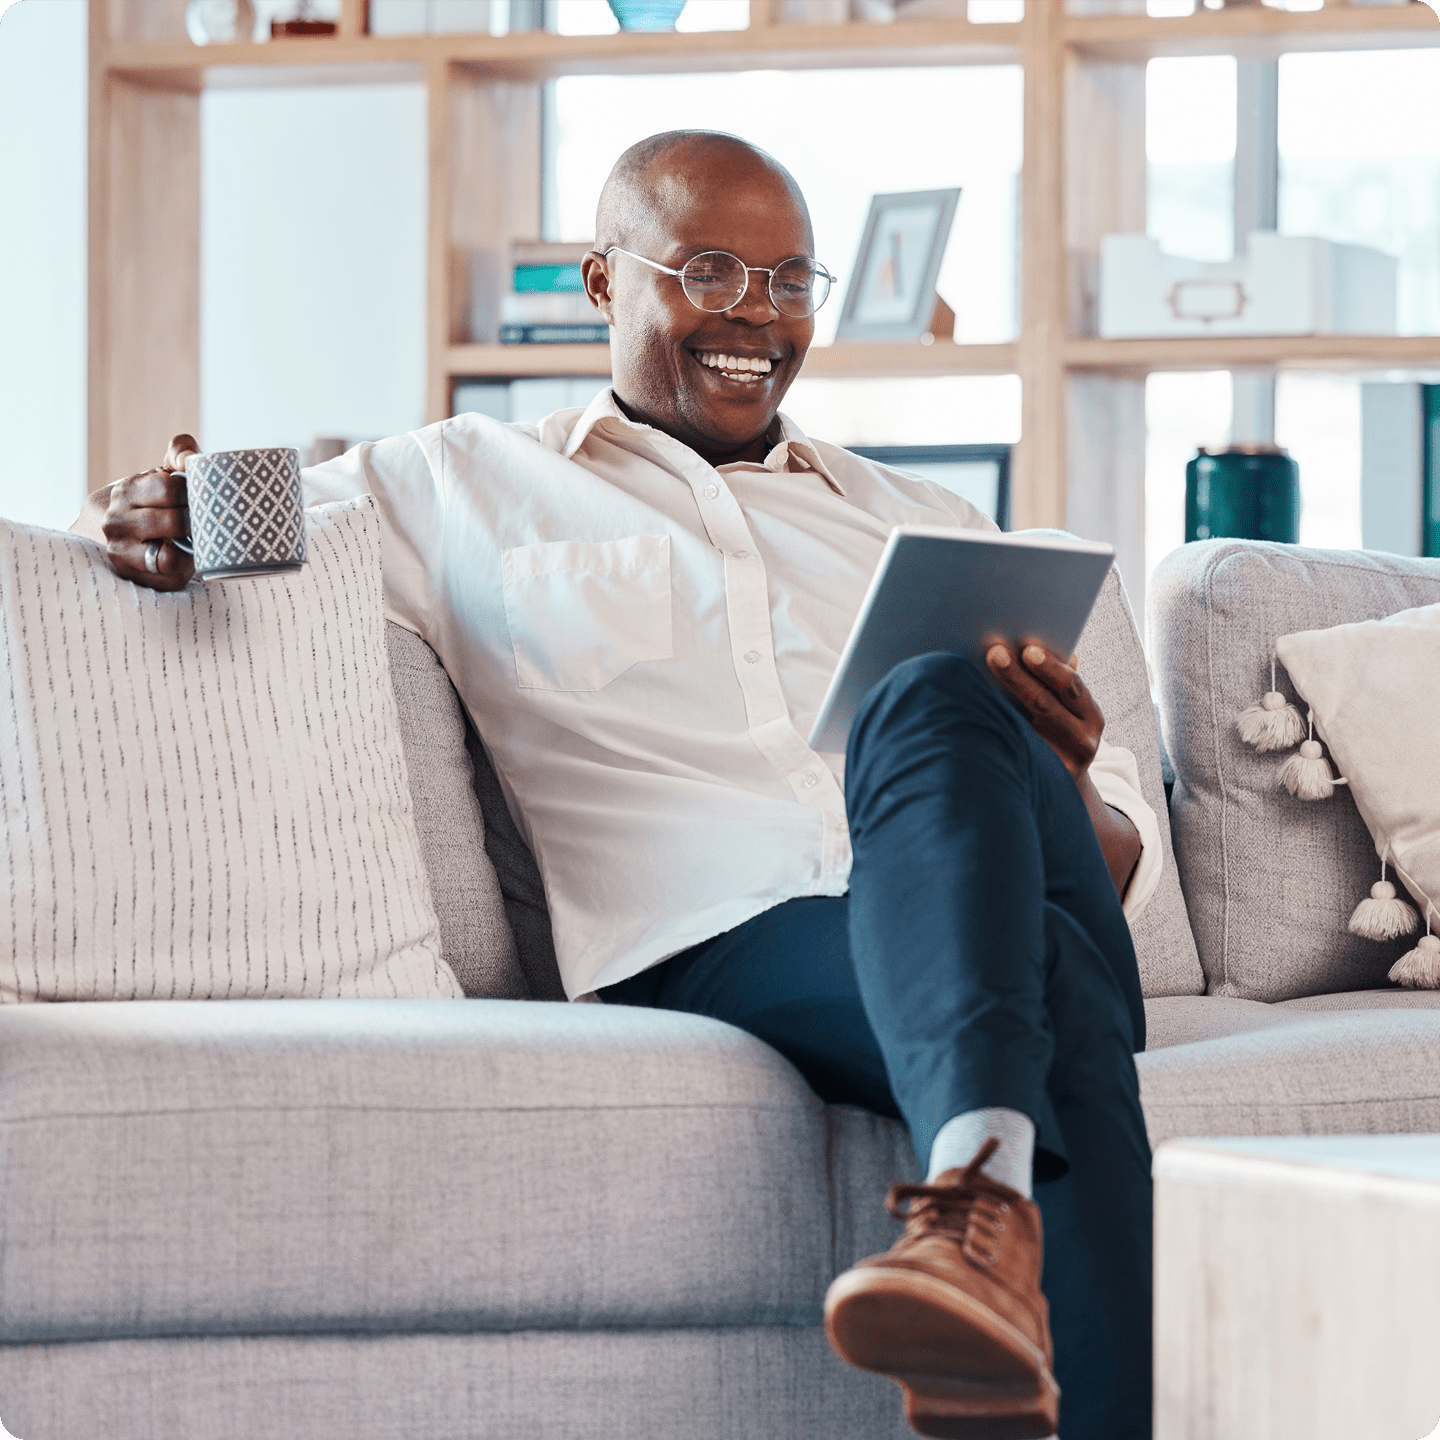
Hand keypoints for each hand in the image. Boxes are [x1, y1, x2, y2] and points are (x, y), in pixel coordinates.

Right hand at [99, 434, 199, 591]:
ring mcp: (120, 550)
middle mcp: (116, 520)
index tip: (205, 497)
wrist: (131, 536)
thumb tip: (189, 459)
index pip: (169, 488)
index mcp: (128, 490)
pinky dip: (185, 567)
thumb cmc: (160, 502)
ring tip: (198, 539)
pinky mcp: (132, 574)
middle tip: (210, 521)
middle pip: (174, 522)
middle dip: (198, 522)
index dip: (194, 493)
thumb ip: (180, 454)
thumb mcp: (167, 474)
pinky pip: (170, 573)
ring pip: (170, 555)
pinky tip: (187, 556)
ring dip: (192, 548)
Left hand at [985, 642, 1103, 779]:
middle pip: (1044, 704)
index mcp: (1091, 716)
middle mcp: (1081, 740)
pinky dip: (990, 729)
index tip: (1028, 649)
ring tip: (974, 679)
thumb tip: (1041, 647)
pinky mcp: (1037, 777)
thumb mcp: (1068, 710)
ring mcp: (1060, 762)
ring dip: (998, 701)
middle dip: (1018, 677)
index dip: (1050, 667)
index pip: (1071, 686)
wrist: (1059, 785)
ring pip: (1023, 728)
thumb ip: (1058, 682)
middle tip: (995, 654)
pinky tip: (971, 711)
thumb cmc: (1057, 732)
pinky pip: (1010, 749)